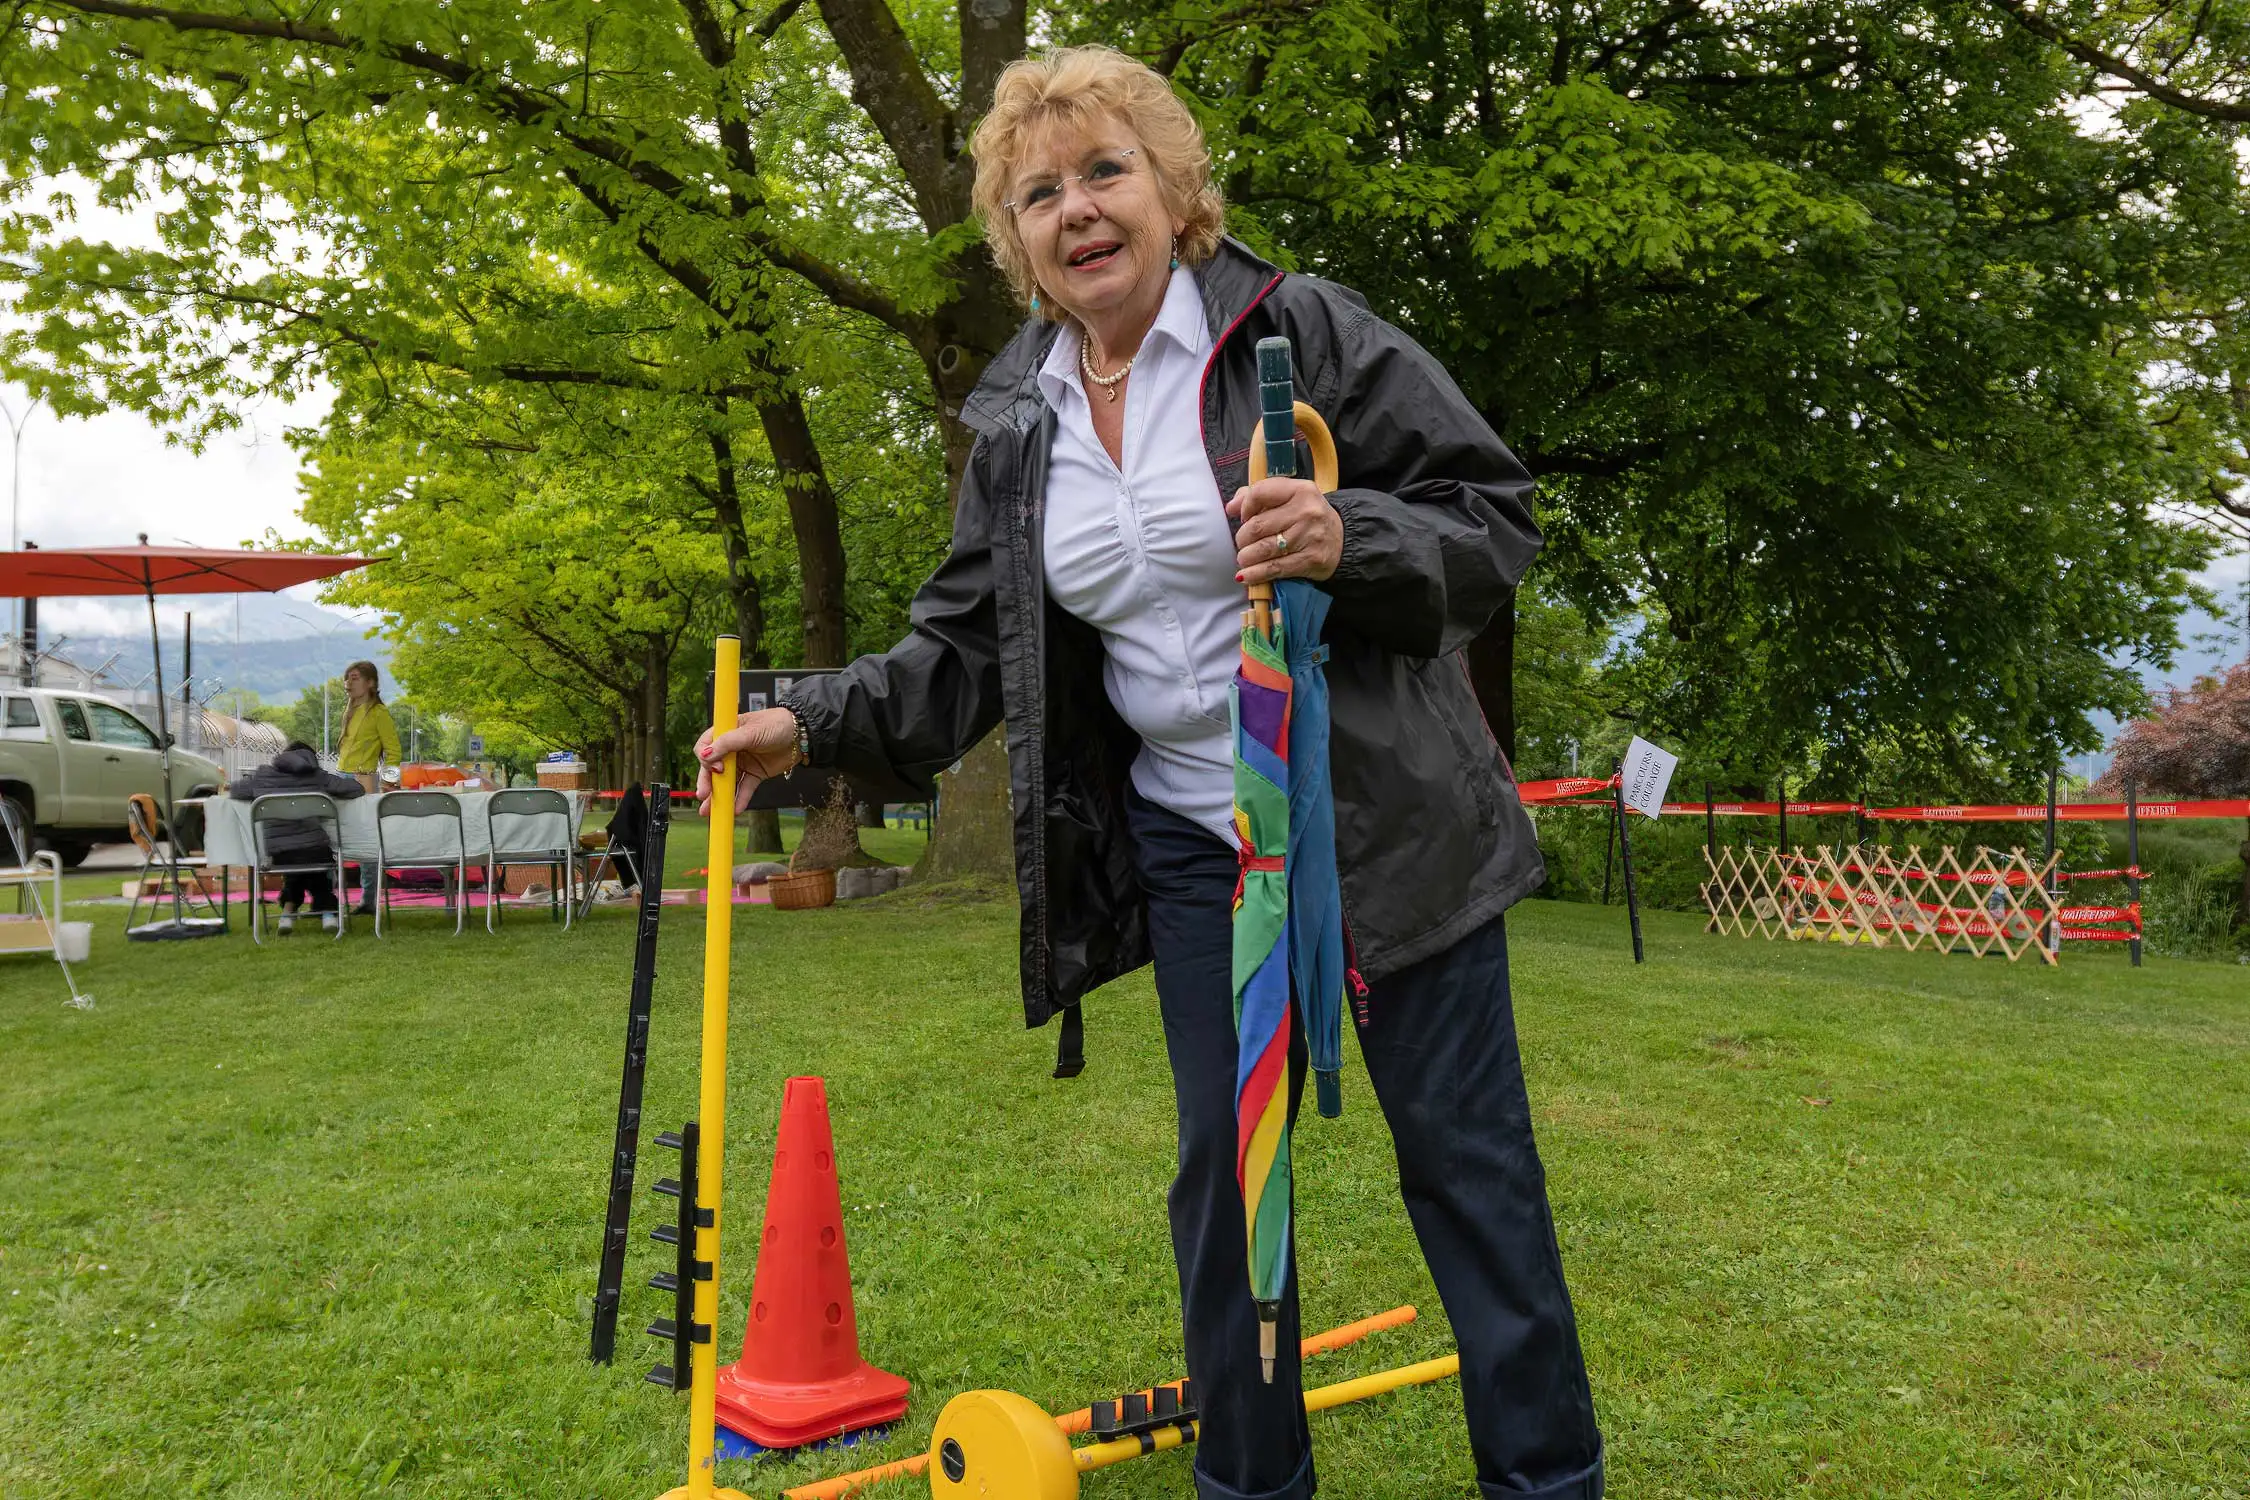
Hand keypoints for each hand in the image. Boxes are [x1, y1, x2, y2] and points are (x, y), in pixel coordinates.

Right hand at [694, 708, 800, 815]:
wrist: (801, 734)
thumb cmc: (776, 724)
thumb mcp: (750, 731)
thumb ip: (727, 743)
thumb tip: (705, 755)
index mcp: (726, 732)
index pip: (705, 747)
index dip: (706, 759)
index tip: (716, 768)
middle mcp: (731, 749)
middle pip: (713, 768)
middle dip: (707, 783)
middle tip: (703, 796)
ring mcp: (743, 762)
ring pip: (727, 781)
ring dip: (719, 796)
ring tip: (710, 811)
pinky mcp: (755, 774)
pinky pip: (745, 788)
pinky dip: (740, 799)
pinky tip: (735, 809)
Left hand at [1227, 477, 1341, 586]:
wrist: (1342, 540)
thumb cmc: (1308, 518)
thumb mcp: (1290, 498)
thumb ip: (1259, 496)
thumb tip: (1231, 507)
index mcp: (1300, 490)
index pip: (1259, 493)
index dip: (1245, 507)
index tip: (1244, 518)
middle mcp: (1306, 511)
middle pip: (1257, 526)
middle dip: (1242, 538)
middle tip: (1243, 543)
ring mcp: (1309, 536)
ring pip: (1263, 549)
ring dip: (1246, 557)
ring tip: (1244, 559)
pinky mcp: (1310, 560)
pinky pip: (1274, 568)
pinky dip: (1255, 574)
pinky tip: (1246, 576)